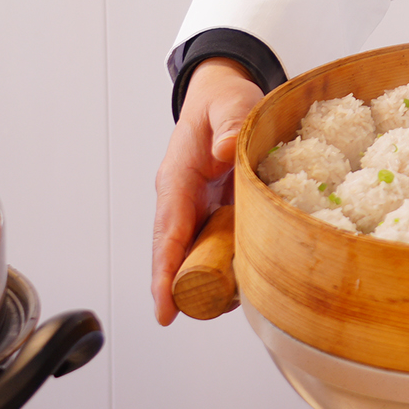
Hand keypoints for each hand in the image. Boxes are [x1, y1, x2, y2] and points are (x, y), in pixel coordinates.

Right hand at [150, 58, 262, 324]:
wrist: (221, 92)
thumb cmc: (223, 98)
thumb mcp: (231, 102)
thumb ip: (230, 123)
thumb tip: (226, 151)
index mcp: (178, 176)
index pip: (168, 231)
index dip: (165, 272)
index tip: (165, 309)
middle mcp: (181, 197)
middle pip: (174, 252)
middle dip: (179, 287)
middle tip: (197, 316)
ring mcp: (195, 206)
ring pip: (193, 252)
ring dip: (204, 279)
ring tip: (227, 304)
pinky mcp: (212, 209)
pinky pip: (213, 241)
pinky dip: (223, 262)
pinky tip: (243, 279)